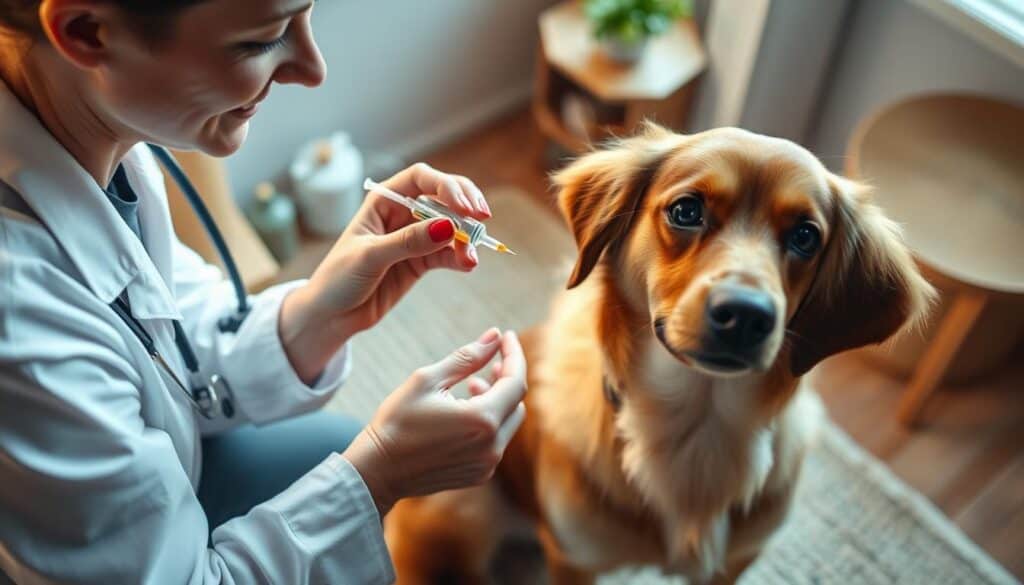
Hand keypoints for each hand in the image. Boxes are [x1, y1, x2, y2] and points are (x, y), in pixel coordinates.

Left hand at [280, 163, 491, 382]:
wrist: (330, 316)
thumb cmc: (338, 279)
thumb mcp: (370, 257)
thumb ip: (408, 241)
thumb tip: (448, 226)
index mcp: (383, 201)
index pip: (421, 179)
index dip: (446, 186)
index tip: (465, 206)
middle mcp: (401, 214)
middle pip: (443, 197)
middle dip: (465, 205)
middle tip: (483, 219)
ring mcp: (414, 238)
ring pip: (451, 228)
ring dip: (466, 238)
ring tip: (471, 257)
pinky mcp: (421, 262)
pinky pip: (448, 254)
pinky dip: (460, 257)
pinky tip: (467, 265)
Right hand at [342, 328, 526, 516]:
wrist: (378, 470)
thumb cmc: (397, 421)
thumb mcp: (427, 380)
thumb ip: (466, 357)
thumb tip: (495, 335)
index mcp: (482, 420)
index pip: (516, 381)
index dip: (514, 355)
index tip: (506, 336)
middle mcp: (492, 446)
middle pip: (517, 402)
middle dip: (506, 378)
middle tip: (490, 362)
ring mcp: (487, 465)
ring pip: (508, 422)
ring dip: (497, 399)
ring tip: (472, 385)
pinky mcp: (479, 475)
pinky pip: (496, 442)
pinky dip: (489, 422)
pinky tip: (465, 412)